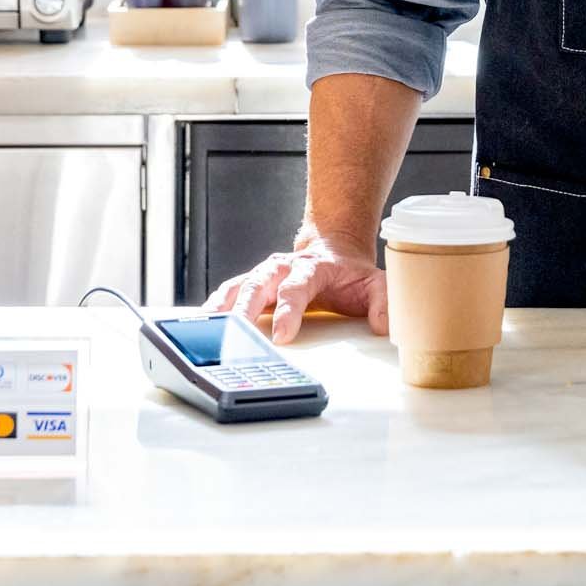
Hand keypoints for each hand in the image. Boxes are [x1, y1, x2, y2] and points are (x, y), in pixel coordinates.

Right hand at [206, 231, 388, 343]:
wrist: (333, 249)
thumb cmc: (350, 274)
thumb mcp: (374, 283)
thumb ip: (382, 302)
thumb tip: (382, 325)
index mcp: (312, 268)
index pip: (297, 288)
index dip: (289, 310)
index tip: (283, 335)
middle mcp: (283, 268)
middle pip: (259, 284)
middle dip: (246, 309)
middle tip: (235, 332)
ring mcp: (265, 274)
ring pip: (238, 286)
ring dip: (223, 307)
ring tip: (208, 328)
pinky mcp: (252, 284)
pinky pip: (229, 293)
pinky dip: (215, 306)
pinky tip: (202, 323)